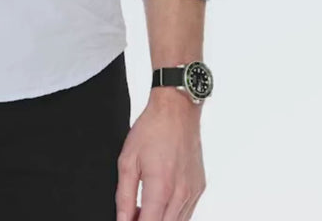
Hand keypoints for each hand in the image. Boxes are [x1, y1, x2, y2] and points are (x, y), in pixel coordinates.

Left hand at [115, 92, 205, 220]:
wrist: (177, 110)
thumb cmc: (151, 130)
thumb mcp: (128, 161)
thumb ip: (124, 196)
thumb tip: (122, 220)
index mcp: (161, 187)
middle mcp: (181, 194)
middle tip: (133, 213)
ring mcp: (193, 192)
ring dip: (160, 220)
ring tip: (144, 208)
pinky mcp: (199, 188)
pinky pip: (187, 213)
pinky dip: (172, 214)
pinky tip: (159, 202)